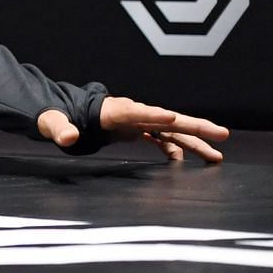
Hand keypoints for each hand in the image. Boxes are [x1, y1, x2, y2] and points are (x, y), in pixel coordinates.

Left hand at [38, 96, 228, 162]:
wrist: (61, 112)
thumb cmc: (56, 117)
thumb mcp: (52, 122)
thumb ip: (58, 128)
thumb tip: (67, 136)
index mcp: (109, 111)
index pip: (133, 112)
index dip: (152, 115)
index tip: (173, 117)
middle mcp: (128, 113)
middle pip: (165, 118)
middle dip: (193, 126)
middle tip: (221, 134)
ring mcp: (134, 121)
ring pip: (170, 130)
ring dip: (194, 141)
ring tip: (217, 156)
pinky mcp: (135, 129)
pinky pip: (160, 138)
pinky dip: (174, 148)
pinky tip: (183, 161)